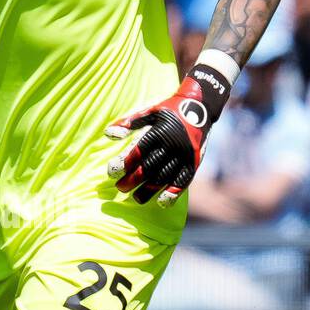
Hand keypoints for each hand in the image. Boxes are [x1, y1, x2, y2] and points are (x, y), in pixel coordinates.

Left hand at [105, 68, 228, 205]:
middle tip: (120, 188)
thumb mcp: (149, 111)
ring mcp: (184, 155)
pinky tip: (161, 202)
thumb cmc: (169, 110)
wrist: (201, 107)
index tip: (112, 172)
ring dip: (149, 189)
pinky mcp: (194, 162)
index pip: (138, 151)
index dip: (125, 163)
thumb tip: (108, 135)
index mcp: (159, 132)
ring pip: (164, 176)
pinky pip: (183, 180)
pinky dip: (173, 192)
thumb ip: (129, 123)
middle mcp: (172, 144)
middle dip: (133, 179)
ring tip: (136, 198)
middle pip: (149, 166)